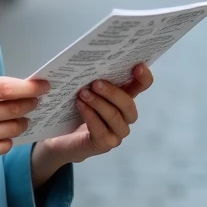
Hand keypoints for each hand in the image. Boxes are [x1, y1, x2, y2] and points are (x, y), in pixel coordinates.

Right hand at [0, 76, 48, 189]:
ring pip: (11, 129)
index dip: (28, 87)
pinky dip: (9, 139)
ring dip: (22, 123)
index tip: (43, 85)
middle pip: (11, 109)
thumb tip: (18, 84)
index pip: (4, 88)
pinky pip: (3, 146)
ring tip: (22, 118)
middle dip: (29, 104)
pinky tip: (4, 133)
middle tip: (36, 102)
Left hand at [31, 65, 153, 181]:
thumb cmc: (76, 108)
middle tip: (95, 83)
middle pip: (128, 104)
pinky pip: (101, 130)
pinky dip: (90, 116)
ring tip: (83, 94)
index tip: (138, 66)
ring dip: (99, 103)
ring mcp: (117, 132)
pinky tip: (80, 106)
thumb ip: (90, 78)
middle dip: (113, 92)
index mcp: (124, 97)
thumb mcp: (84, 88)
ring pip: (115, 116)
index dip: (143, 78)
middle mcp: (125, 116)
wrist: (62, 137)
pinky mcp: (105, 143)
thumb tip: (84, 63)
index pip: (141, 87)